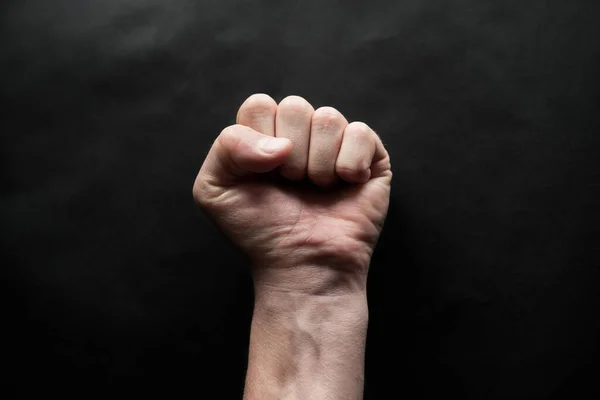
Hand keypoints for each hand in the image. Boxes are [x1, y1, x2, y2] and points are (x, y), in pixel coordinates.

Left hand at [193, 94, 391, 293]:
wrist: (302, 266)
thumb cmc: (260, 231)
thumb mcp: (214, 189)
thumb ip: (226, 147)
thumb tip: (282, 144)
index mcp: (264, 136)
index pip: (260, 104)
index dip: (259, 139)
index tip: (263, 174)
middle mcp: (301, 135)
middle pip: (295, 106)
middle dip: (290, 154)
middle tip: (291, 185)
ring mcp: (336, 144)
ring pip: (329, 118)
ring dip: (318, 164)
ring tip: (316, 189)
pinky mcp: (370, 157)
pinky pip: (361, 133)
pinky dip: (349, 164)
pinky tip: (345, 185)